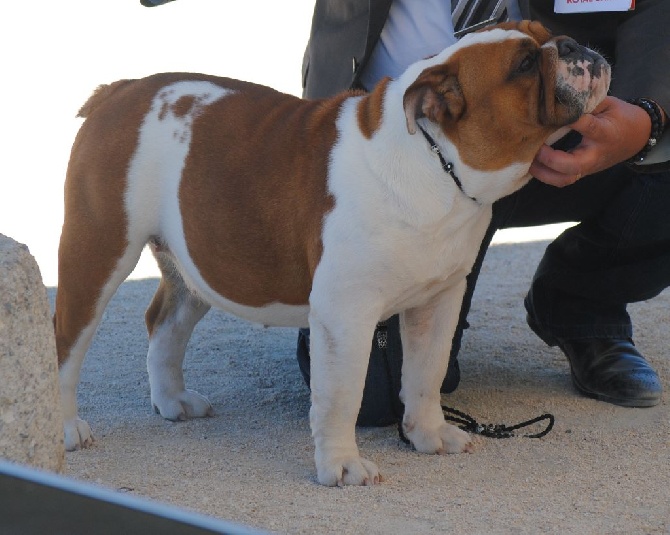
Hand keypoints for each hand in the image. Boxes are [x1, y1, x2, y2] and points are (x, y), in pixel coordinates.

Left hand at [529, 96, 651, 186]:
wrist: (638, 138)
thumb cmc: (620, 117)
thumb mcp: (608, 104)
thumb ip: (586, 103)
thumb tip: (560, 97)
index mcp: (605, 133)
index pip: (588, 127)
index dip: (571, 120)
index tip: (553, 112)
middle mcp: (595, 155)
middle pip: (571, 165)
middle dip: (549, 158)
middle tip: (535, 145)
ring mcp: (588, 167)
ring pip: (563, 179)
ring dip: (542, 172)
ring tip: (527, 159)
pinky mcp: (581, 173)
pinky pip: (561, 180)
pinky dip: (545, 175)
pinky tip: (531, 165)